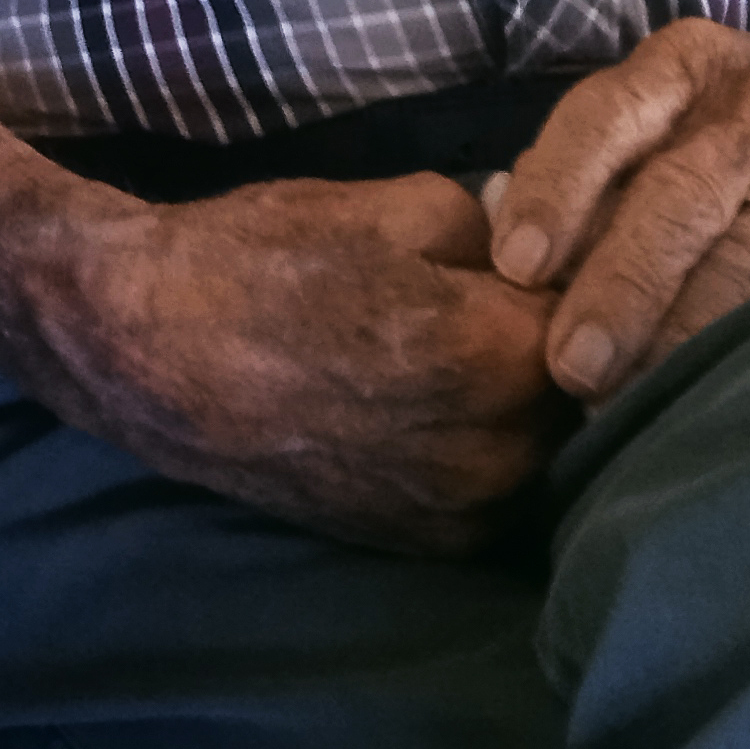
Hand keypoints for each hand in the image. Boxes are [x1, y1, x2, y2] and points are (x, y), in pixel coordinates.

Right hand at [23, 171, 561, 556]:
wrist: (145, 349)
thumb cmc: (259, 258)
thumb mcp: (389, 204)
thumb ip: (492, 228)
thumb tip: (535, 245)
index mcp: (496, 357)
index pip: (603, 314)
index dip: (590, 276)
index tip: (571, 253)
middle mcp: (493, 454)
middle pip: (588, 396)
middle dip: (570, 347)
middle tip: (525, 300)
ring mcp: (456, 511)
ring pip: (547, 451)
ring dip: (533, 408)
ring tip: (478, 353)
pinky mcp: (418, 544)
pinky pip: (496, 494)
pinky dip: (488, 453)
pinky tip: (440, 406)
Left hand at [489, 0, 749, 403]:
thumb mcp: (699, 93)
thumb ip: (611, 156)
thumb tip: (504, 244)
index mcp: (693, 68)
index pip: (607, 119)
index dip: (558, 190)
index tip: (517, 265)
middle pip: (674, 200)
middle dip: (618, 289)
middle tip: (570, 366)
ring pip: (747, 263)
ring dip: (684, 338)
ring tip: (632, 404)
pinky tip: (731, 397)